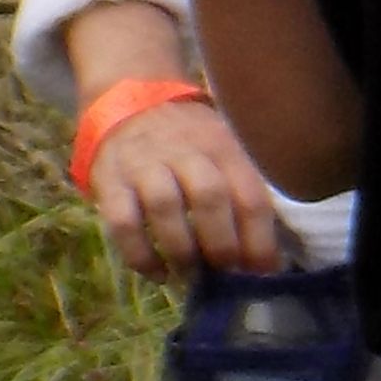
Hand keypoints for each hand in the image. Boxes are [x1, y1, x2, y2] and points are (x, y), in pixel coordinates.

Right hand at [85, 96, 289, 279]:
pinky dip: (140, 254)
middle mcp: (186, 153)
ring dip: (182, 250)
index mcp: (225, 148)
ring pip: (165, 207)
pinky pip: (122, 221)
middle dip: (222, 243)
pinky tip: (157, 274)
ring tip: (193, 277)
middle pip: (210, 197)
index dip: (260, 240)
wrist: (131, 103)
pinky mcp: (110, 181)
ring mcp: (144, 165)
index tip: (265, 273)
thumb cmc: (192, 142)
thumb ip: (247, 190)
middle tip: (227, 274)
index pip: (250, 196)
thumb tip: (270, 253)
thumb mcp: (227, 150)